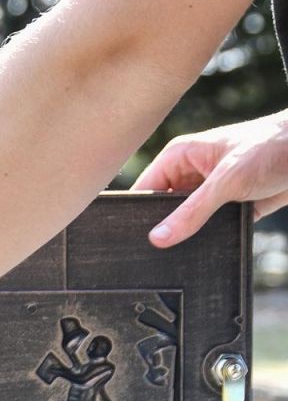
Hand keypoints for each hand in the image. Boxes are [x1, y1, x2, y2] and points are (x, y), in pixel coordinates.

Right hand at [135, 109, 287, 246]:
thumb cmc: (271, 148)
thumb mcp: (226, 182)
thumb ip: (191, 212)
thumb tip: (158, 239)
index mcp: (179, 157)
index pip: (144, 189)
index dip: (135, 213)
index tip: (129, 238)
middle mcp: (191, 174)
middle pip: (162, 209)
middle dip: (162, 228)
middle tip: (155, 252)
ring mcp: (211, 192)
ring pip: (187, 221)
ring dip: (189, 234)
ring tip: (180, 253)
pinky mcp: (232, 206)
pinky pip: (211, 228)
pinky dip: (211, 238)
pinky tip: (206, 249)